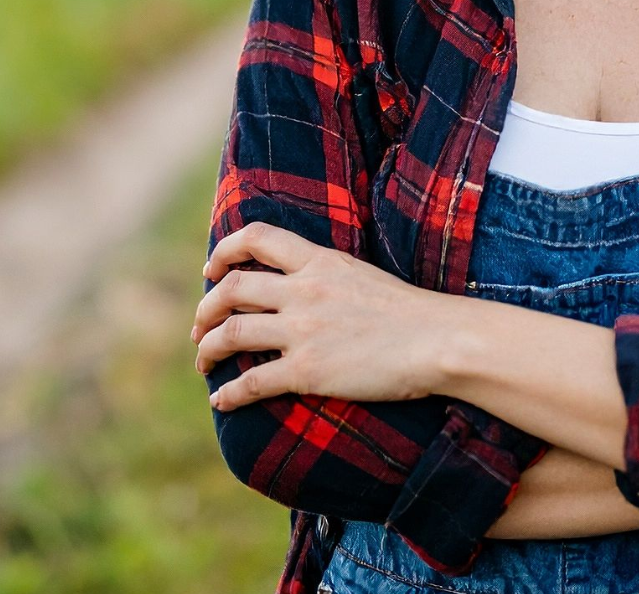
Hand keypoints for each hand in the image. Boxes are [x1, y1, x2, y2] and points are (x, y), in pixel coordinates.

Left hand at [194, 222, 447, 411]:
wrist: (437, 340)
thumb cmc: (411, 313)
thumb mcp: (362, 275)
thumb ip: (327, 275)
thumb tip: (302, 286)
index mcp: (320, 260)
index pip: (258, 238)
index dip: (225, 250)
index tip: (211, 269)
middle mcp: (304, 290)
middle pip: (232, 288)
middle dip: (207, 308)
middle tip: (200, 326)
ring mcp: (303, 330)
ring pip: (231, 332)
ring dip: (207, 348)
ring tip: (203, 361)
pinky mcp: (307, 371)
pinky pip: (251, 380)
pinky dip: (229, 393)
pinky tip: (222, 401)